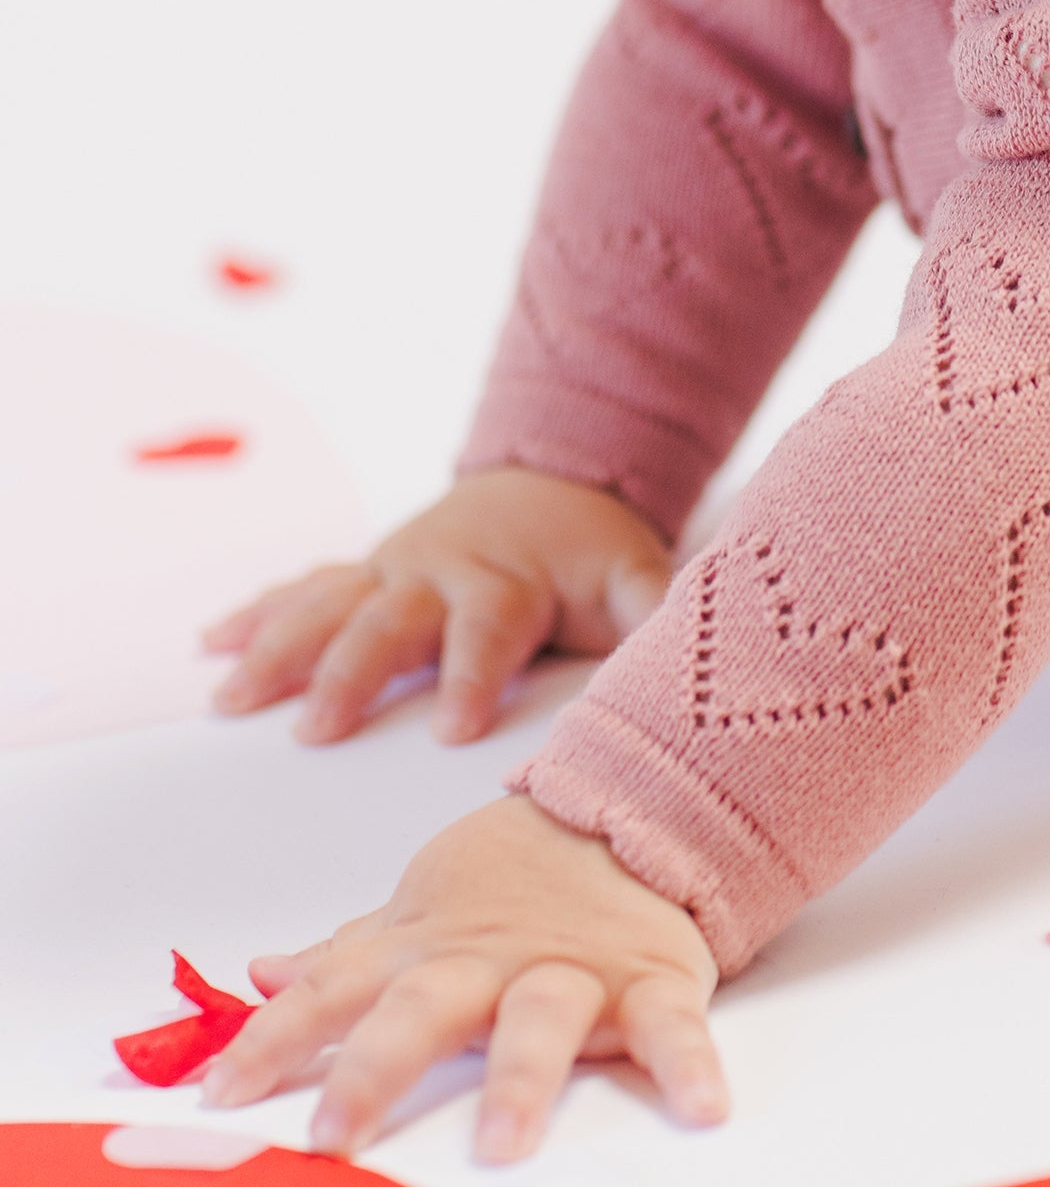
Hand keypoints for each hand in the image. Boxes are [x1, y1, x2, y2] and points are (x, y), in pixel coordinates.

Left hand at [198, 794, 726, 1162]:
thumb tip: (256, 972)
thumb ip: (346, 953)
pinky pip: (672, 1029)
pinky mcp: (651, 981)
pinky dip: (689, 1066)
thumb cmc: (518, 873)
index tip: (220, 1092)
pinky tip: (703, 1109)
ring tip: (502, 1143)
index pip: (333, 990)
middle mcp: (490, 962)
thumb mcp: (424, 907)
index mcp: (428, 948)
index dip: (273, 1039)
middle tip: (333, 1134)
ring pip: (539, 1021)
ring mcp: (571, 972)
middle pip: (422, 1010)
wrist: (636, 801)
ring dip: (520, 1078)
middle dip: (375, 1069)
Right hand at [202, 468, 673, 743]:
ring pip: (329, 605)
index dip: (473, 676)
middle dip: (353, 673)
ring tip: (233, 699)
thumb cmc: (593, 552)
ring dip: (281, 649)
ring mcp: (393, 568)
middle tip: (320, 731)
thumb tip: (678, 651)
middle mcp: (438, 572)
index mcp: (505, 581)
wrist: (555, 479)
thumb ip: (650, 612)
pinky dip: (257, 613)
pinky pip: (306, 588)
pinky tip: (210, 645)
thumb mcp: (635, 575)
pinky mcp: (367, 570)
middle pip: (389, 622)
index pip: (488, 630)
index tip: (455, 730)